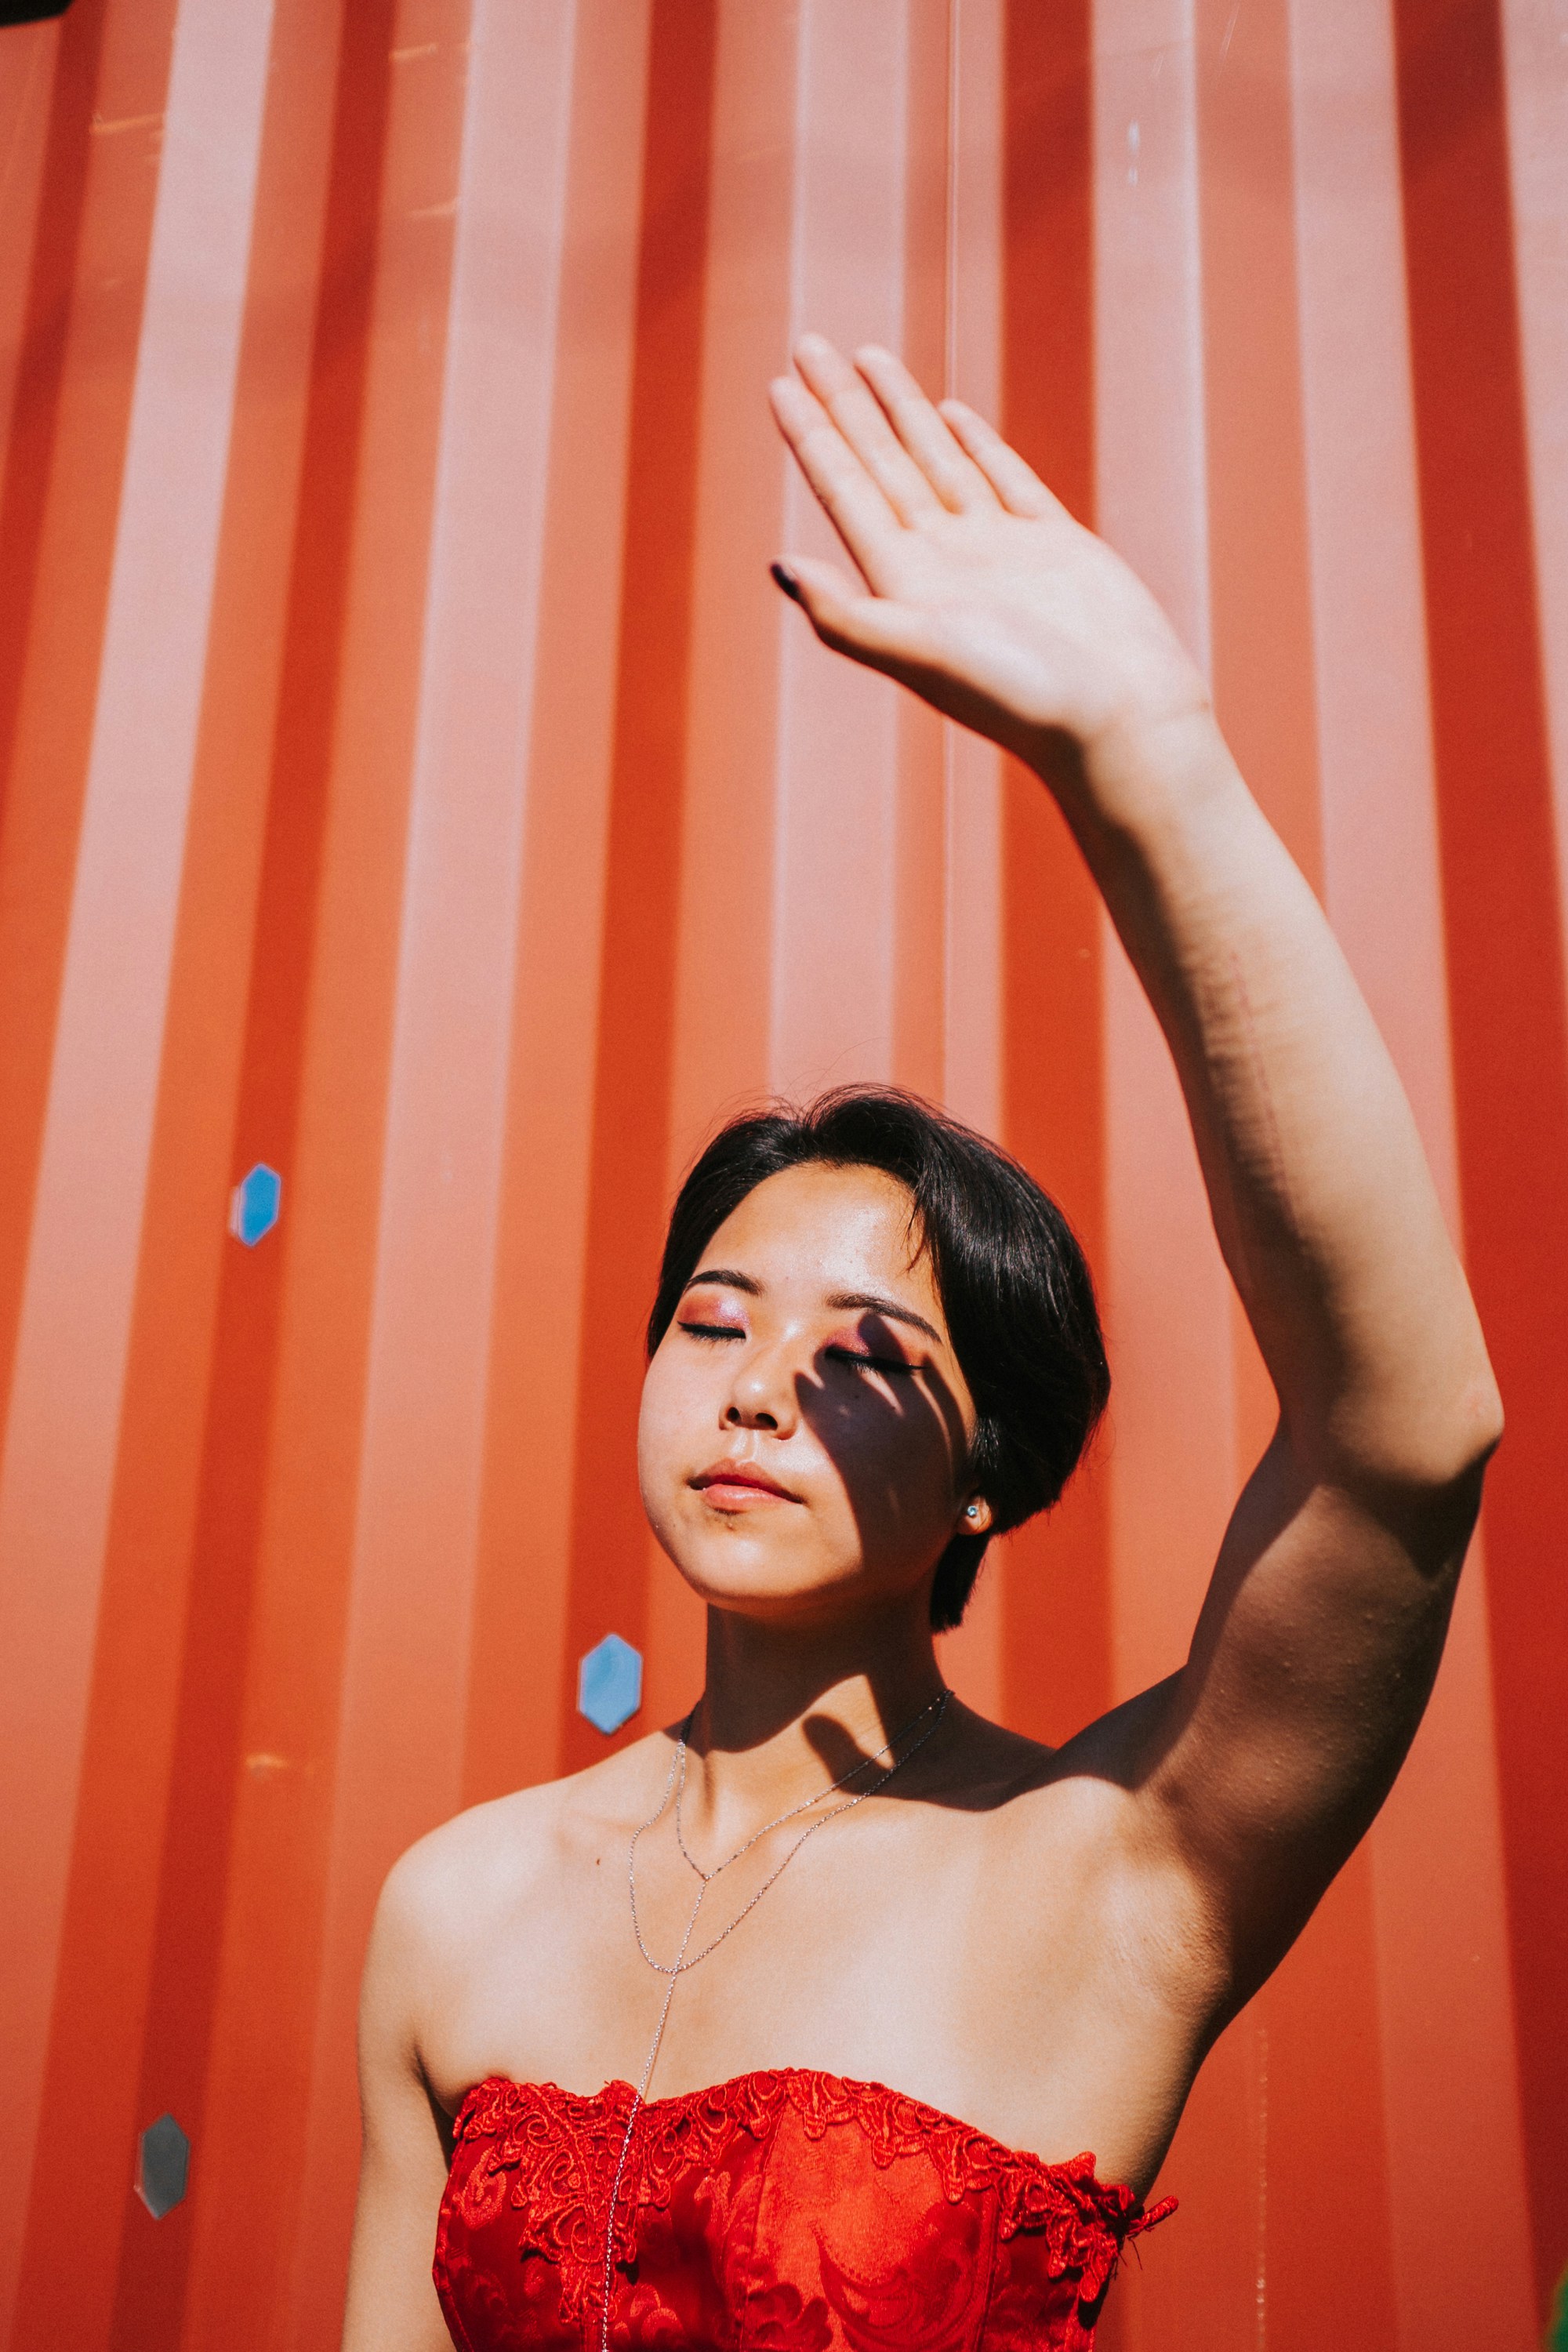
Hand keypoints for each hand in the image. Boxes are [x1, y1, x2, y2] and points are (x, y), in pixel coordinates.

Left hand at [768, 338, 1209, 798]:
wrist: (1120, 723)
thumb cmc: (1022, 699)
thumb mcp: (922, 655)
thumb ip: (846, 618)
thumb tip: (777, 565)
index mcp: (903, 584)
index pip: (845, 491)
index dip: (812, 437)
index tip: (780, 383)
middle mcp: (942, 562)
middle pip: (880, 464)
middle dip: (842, 405)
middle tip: (806, 343)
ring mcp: (997, 550)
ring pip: (936, 460)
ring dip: (899, 411)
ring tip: (864, 357)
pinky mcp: (1053, 545)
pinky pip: (1002, 478)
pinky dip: (973, 443)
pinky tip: (948, 413)